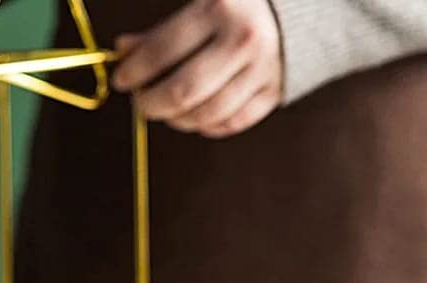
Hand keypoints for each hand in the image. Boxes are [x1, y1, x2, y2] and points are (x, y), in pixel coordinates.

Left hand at [112, 0, 282, 137]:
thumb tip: (123, 52)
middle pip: (182, 92)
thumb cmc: (240, 5)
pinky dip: (207, 126)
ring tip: (166, 110)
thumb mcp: (200, 3)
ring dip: (177, 119)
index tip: (122, 80)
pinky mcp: (274, 92)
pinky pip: (231, 124)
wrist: (303, 7)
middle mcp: (243, 40)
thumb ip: (160, 30)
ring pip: (205, 114)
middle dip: (151, 103)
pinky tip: (195, 116)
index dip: (134, 71)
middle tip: (140, 103)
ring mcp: (261, 70)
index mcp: (220, 8)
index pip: (162, 50)